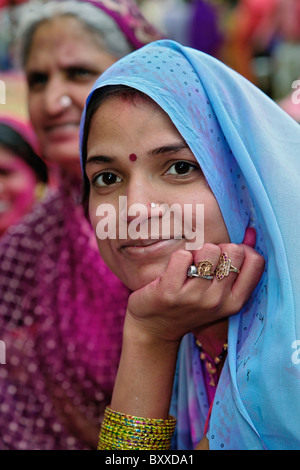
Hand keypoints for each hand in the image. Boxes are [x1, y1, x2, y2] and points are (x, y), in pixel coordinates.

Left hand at [126, 238, 264, 343]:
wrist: (155, 328)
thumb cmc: (190, 304)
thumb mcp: (220, 293)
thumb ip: (237, 266)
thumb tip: (250, 231)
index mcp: (235, 301)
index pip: (255, 261)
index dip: (243, 251)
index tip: (227, 258)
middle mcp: (217, 301)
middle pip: (233, 251)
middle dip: (220, 250)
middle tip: (206, 263)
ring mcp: (194, 297)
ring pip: (209, 251)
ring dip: (198, 252)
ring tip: (191, 266)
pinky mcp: (170, 292)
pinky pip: (182, 256)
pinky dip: (178, 257)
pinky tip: (175, 271)